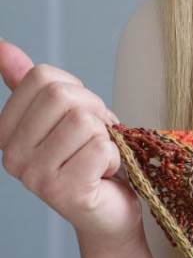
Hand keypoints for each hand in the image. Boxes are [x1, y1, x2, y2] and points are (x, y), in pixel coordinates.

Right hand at [0, 39, 141, 244]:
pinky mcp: (65, 192)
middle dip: (94, 111)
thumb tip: (2, 46)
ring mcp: (35, 177)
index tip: (81, 117)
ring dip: (106, 137)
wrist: (110, 211)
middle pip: (61, 96)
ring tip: (99, 158)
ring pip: (84, 121)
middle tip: (96, 138)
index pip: (42, 77)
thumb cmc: (89, 158)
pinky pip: (101, 147)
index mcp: (5, 133)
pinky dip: (115, 157)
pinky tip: (105, 175)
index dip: (76, 91)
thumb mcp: (63, 113)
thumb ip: (29, 82)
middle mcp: (11, 156)